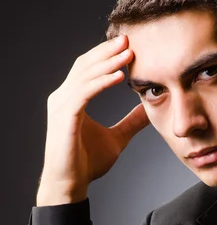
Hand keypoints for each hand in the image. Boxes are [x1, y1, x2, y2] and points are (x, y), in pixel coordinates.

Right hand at [37, 35, 149, 205]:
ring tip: (128, 52)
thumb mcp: (117, 138)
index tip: (129, 46)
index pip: (89, 69)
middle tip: (129, 39)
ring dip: (108, 62)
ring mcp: (61, 106)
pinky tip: (119, 77)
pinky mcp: (65, 117)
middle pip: (85, 65)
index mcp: (72, 100)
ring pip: (85, 75)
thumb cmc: (87, 164)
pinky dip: (102, 83)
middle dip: (108, 51)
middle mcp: (63, 98)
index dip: (107, 56)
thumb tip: (147, 110)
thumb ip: (130, 122)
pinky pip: (84, 93)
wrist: (70, 185)